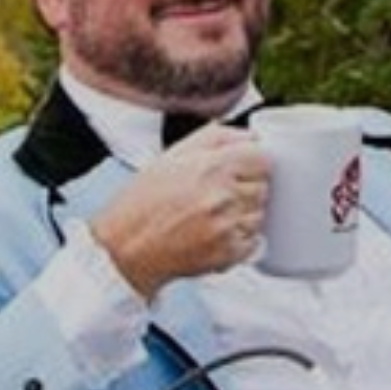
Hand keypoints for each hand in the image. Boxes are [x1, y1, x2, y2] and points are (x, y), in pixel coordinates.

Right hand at [91, 123, 270, 294]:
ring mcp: (227, 226)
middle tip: (215, 196)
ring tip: (210, 217)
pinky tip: (212, 235)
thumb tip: (253, 136)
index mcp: (212, 165)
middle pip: (264, 187)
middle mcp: (222, 195)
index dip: (253, 163)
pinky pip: (253, 241)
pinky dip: (238, 240)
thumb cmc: (145, 200)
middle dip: (244, 190)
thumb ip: (218, 137)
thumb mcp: (173, 154)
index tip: (242, 169)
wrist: (126, 247)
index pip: (264, 158)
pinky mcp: (228, 253)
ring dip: (242, 216)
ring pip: (259, 215)